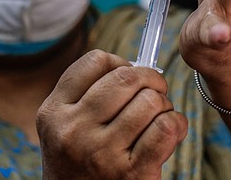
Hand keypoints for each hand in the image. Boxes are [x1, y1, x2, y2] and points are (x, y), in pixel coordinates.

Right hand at [36, 49, 187, 179]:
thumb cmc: (78, 162)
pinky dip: (176, 123)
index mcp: (53, 112)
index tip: (127, 77)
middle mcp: (73, 131)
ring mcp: (102, 153)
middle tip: (154, 91)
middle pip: (127, 77)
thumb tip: (136, 66)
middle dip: (150, 79)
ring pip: (150, 101)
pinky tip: (170, 130)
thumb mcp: (63, 126)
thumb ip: (86, 94)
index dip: (120, 62)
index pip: (95, 62)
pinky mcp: (131, 174)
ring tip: (157, 117)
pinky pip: (166, 128)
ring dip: (163, 104)